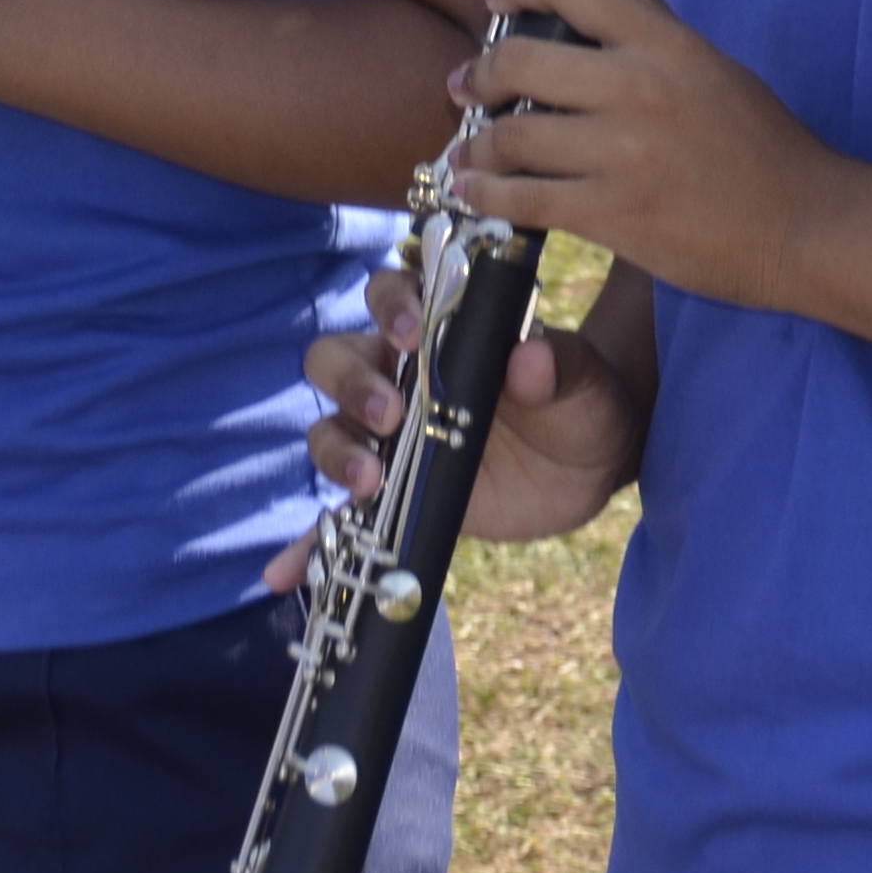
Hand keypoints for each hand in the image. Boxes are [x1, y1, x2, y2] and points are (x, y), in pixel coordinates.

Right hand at [275, 255, 648, 577]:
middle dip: (352, 383)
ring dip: (337, 453)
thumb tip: (530, 357)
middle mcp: (400, 374)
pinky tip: (282, 576)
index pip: (390, 296)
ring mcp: (390, 438)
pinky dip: (306, 545)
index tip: (409, 334)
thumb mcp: (584, 384)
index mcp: (440, 329)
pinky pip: (337, 518)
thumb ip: (558, 368)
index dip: (389, 307)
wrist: (588, 465)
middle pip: (337, 361)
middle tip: (390, 414)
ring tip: (370, 484)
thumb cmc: (583, 402)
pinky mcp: (393, 495)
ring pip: (331, 430)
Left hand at [439, 0, 845, 313]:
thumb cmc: (767, 146)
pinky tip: (472, 190)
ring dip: (477, 143)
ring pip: (514, 136)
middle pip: (521, 63)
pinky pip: (526, 199)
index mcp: (664, 44)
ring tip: (466, 149)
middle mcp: (636, 89)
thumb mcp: (716, 66)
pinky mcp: (613, 215)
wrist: (807, 226)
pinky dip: (487, 193)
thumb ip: (660, 21)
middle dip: (479, 75)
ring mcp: (621, 154)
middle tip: (465, 86)